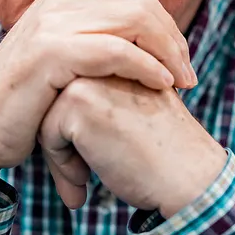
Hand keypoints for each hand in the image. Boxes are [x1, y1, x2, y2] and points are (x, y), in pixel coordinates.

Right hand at [0, 0, 196, 211]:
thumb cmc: (19, 115)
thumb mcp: (58, 76)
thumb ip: (88, 58)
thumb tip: (130, 58)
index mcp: (58, 6)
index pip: (131, 1)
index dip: (165, 30)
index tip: (180, 65)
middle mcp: (55, 6)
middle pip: (139, 4)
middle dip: (173, 38)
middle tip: (189, 76)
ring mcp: (51, 26)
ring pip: (133, 20)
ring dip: (167, 51)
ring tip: (183, 82)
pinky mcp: (50, 53)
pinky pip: (115, 50)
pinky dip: (146, 65)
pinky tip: (162, 86)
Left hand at [37, 75, 227, 214]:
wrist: (188, 176)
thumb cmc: (165, 151)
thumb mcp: (134, 108)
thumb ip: (103, 98)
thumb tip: (55, 117)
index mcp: (119, 54)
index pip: (72, 87)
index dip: (75, 129)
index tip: (92, 161)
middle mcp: (103, 56)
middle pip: (54, 98)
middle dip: (61, 141)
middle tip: (79, 178)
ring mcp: (90, 74)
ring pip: (46, 114)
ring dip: (59, 153)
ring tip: (81, 180)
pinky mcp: (79, 99)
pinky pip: (46, 132)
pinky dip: (61, 161)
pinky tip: (84, 178)